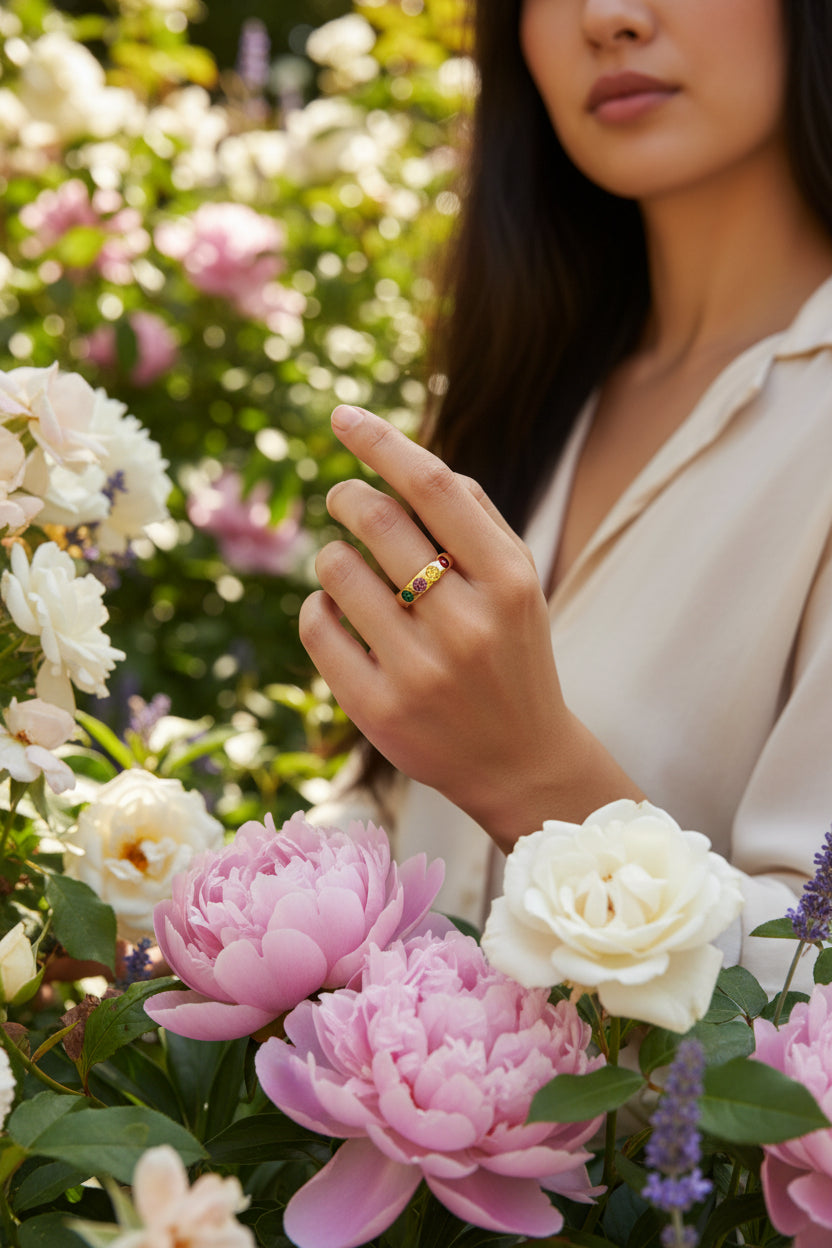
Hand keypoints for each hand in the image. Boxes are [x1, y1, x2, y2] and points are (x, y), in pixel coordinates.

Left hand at [299, 406, 640, 848]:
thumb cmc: (511, 654)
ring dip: (332, 556)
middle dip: (346, 497)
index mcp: (508, 579)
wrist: (520, 760)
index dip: (381, 442)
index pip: (433, 485)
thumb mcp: (517, 584)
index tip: (342, 415)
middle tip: (343, 500)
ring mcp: (419, 669)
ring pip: (336, 570)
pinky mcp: (378, 708)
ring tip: (350, 571)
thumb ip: (473, 520)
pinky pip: (318, 627)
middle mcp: (467, 622)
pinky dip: (318, 607)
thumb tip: (406, 459)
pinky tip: (339, 614)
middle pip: (375, 519)